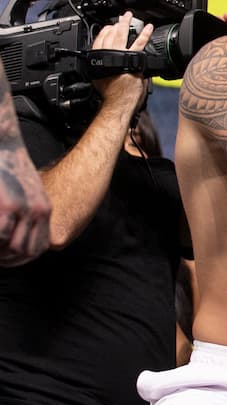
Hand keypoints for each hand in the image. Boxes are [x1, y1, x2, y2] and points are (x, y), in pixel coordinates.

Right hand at [0, 143, 49, 265]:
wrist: (3, 143)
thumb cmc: (7, 167)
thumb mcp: (25, 190)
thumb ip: (25, 210)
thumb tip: (13, 230)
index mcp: (44, 209)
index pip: (38, 246)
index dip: (21, 259)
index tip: (5, 260)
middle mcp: (38, 211)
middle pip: (28, 252)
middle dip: (8, 261)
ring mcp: (23, 209)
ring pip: (14, 248)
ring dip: (0, 254)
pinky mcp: (7, 206)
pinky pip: (1, 235)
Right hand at [90, 12, 151, 111]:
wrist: (117, 104)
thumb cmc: (111, 96)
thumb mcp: (102, 79)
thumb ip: (109, 68)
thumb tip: (116, 64)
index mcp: (98, 59)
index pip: (99, 40)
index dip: (105, 31)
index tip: (110, 26)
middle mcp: (107, 55)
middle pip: (109, 34)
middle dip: (116, 24)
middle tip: (122, 17)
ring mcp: (120, 56)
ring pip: (121, 35)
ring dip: (126, 24)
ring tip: (131, 17)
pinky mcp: (132, 59)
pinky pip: (138, 44)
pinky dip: (144, 34)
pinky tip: (148, 28)